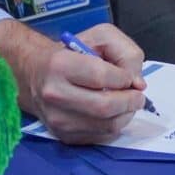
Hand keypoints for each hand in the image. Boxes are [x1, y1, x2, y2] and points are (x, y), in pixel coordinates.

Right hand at [0, 20, 144, 142]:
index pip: (101, 77)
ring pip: (106, 126)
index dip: (124, 78)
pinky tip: (114, 113)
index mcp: (60, 65)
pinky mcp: (64, 136)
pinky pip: (101, 137)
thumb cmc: (72, 53)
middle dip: (130, 101)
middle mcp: (54, 94)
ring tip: (128, 103)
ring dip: (126, 115)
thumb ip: (125, 54)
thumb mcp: (100, 37)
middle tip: (138, 95)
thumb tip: (138, 84)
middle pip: (104, 106)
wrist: (36, 75)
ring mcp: (57, 119)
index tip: (129, 78)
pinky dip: (115, 126)